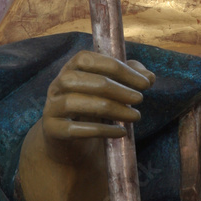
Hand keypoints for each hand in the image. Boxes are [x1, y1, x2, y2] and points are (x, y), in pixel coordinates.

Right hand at [43, 50, 154, 164]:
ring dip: (110, 108)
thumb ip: (130, 76)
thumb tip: (149, 77)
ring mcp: (51, 107)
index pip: (89, 60)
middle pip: (81, 79)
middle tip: (140, 99)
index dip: (118, 69)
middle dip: (116, 89)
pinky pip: (74, 130)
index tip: (145, 83)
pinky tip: (121, 132)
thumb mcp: (111, 88)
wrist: (69, 140)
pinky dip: (100, 131)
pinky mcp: (52, 130)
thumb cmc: (92, 105)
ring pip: (74, 102)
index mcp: (72, 67)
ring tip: (135, 116)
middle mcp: (57, 84)